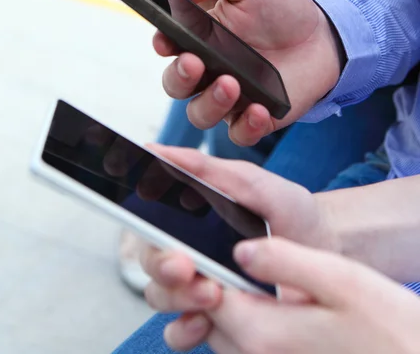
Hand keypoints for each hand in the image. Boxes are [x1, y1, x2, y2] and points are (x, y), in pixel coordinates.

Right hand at [140, 145, 335, 313]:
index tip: (156, 225)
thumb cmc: (293, 216)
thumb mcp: (256, 185)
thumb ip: (209, 170)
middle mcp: (189, 254)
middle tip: (185, 265)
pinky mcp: (214, 324)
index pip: (148, 220)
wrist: (331, 259)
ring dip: (176, 296)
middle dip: (163, 265)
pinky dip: (183, 330)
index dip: (140, 221)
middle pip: (151, 261)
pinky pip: (179, 332)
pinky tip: (201, 323)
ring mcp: (198, 289)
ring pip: (159, 297)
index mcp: (190, 220)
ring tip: (210, 293)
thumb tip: (158, 150)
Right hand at [153, 0, 342, 144]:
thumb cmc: (279, 4)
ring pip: (200, 113)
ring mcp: (230, 95)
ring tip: (231, 84)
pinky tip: (258, 110)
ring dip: (209, 103)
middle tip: (195, 63)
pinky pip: (238, 133)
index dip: (162, 45)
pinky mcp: (254, 116)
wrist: (322, 34)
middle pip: (176, 84)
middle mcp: (208, 69)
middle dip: (179, 77)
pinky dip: (245, 127)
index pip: (169, 45)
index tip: (166, 41)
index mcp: (199, 36)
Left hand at [162, 237, 419, 353]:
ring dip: (204, 298)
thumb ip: (286, 263)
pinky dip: (226, 316)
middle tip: (189, 241)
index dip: (189, 259)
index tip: (184, 230)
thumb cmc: (386, 325)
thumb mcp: (341, 281)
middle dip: (190, 279)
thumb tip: (241, 252)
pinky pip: (236, 340)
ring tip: (208, 262)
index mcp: (262, 332)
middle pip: (200, 313)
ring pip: (215, 328)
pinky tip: (240, 291)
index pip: (202, 291)